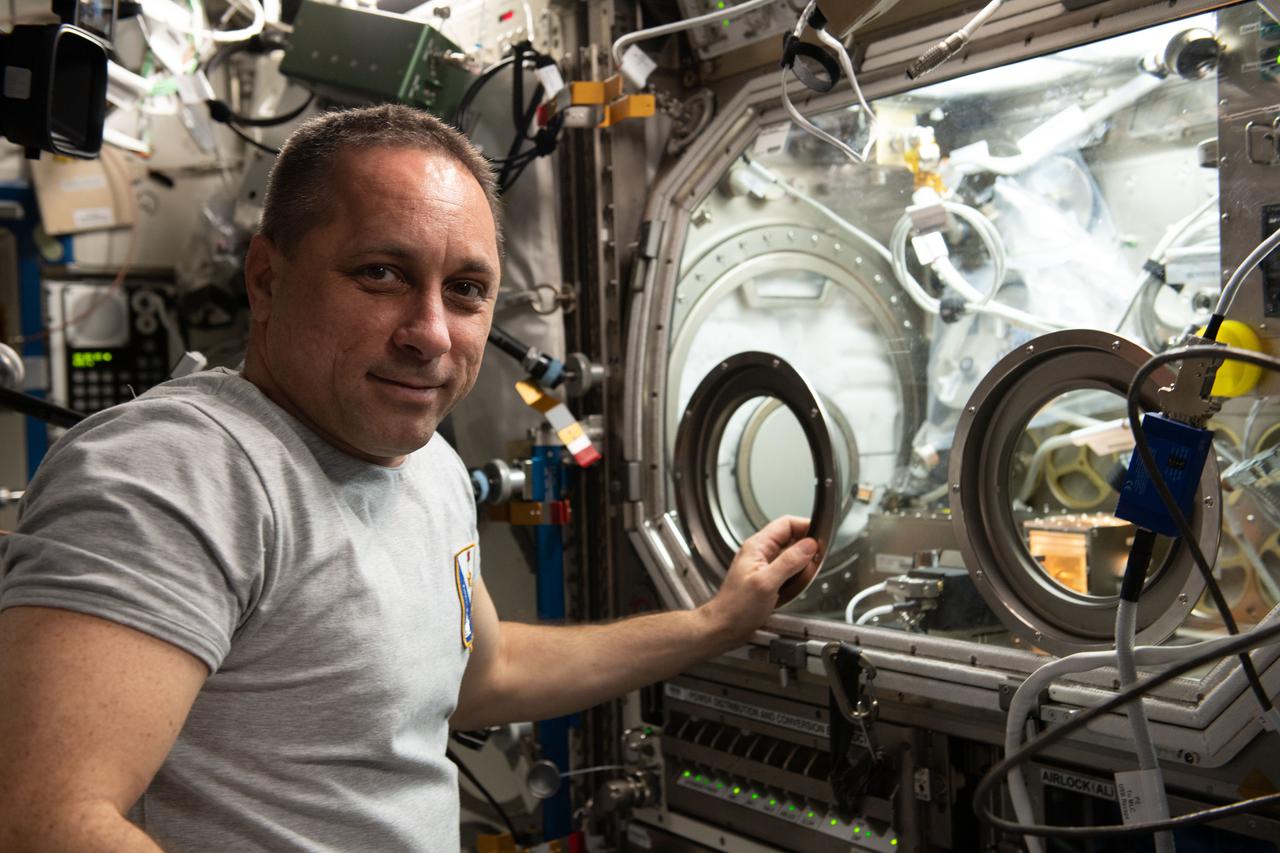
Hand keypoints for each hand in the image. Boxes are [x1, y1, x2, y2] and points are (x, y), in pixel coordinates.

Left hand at [696, 516, 818, 648]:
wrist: (724, 627)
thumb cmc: (736, 607)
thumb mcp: (766, 582)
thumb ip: (789, 562)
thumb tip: (809, 545)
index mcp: (757, 546)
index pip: (786, 524)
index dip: (806, 527)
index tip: (820, 538)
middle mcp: (760, 553)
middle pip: (790, 539)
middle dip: (806, 549)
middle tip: (815, 562)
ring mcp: (762, 566)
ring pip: (790, 556)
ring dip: (801, 565)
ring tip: (804, 577)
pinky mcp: (766, 579)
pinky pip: (786, 571)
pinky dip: (795, 577)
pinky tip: (795, 588)